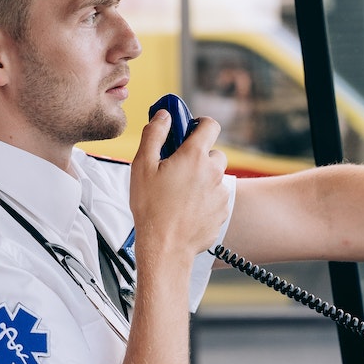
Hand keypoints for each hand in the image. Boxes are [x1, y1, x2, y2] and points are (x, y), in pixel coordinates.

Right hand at [130, 112, 229, 260]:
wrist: (165, 248)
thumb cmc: (151, 208)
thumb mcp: (142, 166)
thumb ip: (154, 134)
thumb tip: (163, 116)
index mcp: (194, 157)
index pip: (210, 125)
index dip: (199, 123)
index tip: (188, 129)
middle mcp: (213, 172)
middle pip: (213, 152)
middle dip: (197, 156)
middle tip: (177, 168)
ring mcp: (220, 193)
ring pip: (215, 176)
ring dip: (202, 178)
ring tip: (179, 193)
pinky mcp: (222, 211)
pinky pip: (216, 197)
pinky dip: (205, 198)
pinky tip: (186, 208)